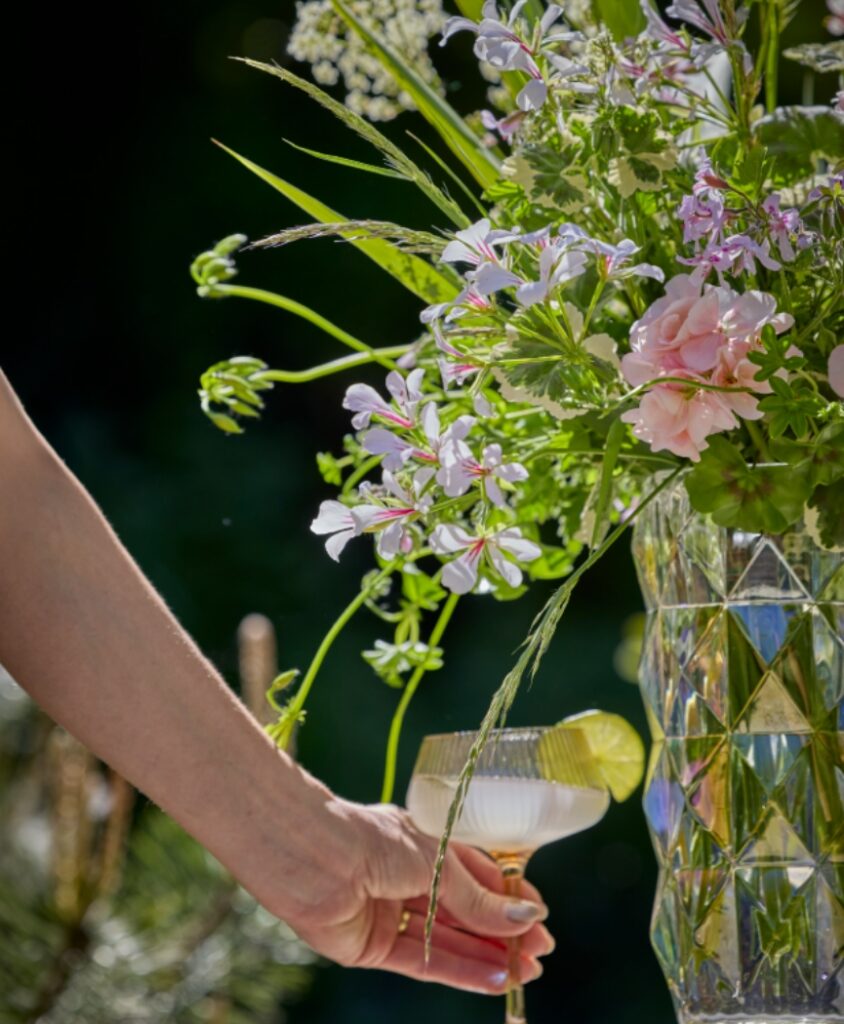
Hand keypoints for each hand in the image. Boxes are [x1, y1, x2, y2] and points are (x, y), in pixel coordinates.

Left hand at [286, 800, 553, 994]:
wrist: (313, 855)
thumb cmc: (374, 840)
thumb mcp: (437, 863)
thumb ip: (477, 898)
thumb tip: (526, 916)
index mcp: (424, 845)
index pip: (477, 875)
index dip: (508, 897)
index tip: (539, 917)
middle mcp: (409, 879)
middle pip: (465, 913)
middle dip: (503, 933)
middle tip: (540, 953)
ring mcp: (392, 914)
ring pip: (448, 941)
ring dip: (487, 957)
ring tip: (525, 973)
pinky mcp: (374, 946)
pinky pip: (424, 962)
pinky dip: (459, 972)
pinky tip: (493, 979)